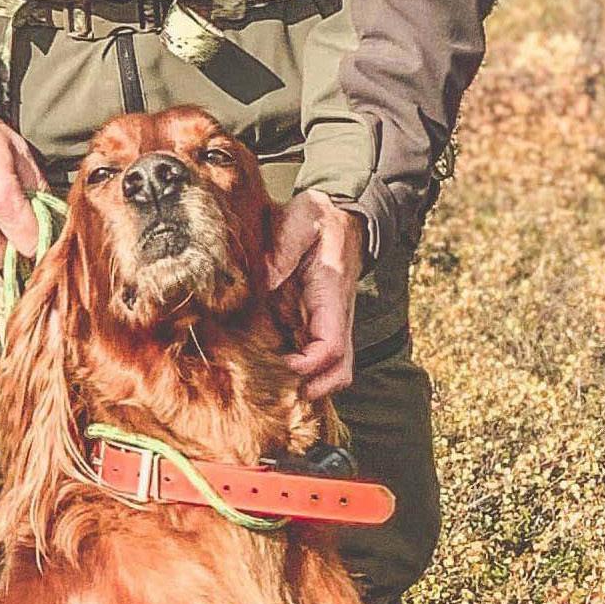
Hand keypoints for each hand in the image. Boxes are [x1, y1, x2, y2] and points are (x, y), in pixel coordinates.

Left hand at [267, 188, 365, 399]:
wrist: (341, 213)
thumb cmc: (320, 218)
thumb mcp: (300, 220)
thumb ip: (282, 249)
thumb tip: (264, 280)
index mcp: (332, 295)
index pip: (331, 347)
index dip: (309, 365)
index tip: (282, 365)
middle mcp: (336, 316)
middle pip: (338, 371)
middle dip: (312, 388)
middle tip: (275, 390)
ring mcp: (330, 322)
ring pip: (333, 370)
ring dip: (310, 384)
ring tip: (273, 386)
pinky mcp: (319, 322)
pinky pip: (318, 358)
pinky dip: (303, 372)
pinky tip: (274, 371)